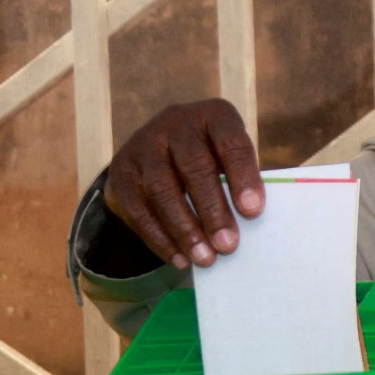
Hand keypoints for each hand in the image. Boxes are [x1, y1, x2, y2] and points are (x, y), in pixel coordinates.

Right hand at [102, 98, 264, 268]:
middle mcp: (175, 122)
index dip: (243, 176)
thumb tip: (250, 224)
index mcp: (213, 116)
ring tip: (205, 258)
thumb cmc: (211, 161)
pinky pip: (138, 209)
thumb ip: (240, 183)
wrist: (158, 152)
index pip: (230, 141)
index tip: (253, 211)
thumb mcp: (229, 159)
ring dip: (185, 229)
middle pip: (194, 166)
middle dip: (212, 210)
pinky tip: (179, 259)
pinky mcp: (121, 172)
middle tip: (228, 246)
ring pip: (161, 189)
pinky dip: (160, 238)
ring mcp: (143, 145)